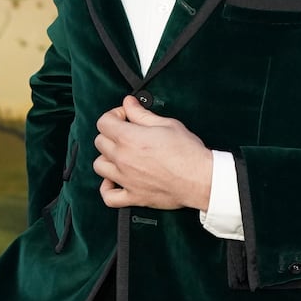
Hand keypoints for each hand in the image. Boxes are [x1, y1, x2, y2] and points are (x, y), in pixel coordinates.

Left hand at [94, 96, 211, 210]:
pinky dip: (107, 188)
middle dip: (111, 134)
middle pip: (100, 142)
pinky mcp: (133, 196)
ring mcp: (126, 179)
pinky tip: (114, 181)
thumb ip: (142, 114)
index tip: (125, 117)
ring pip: (99, 166)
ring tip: (121, 156)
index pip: (103, 122)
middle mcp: (123, 158)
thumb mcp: (167, 124)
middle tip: (127, 134)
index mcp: (129, 138)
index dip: (114, 115)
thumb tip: (129, 103)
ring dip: (107, 158)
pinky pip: (108, 196)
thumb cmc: (188, 152)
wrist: (202, 179)